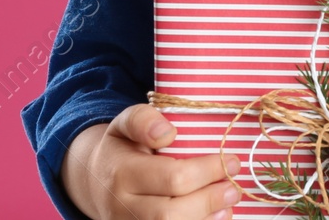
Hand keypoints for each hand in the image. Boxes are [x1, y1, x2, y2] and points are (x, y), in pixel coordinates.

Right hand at [61, 103, 242, 219]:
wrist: (94, 181)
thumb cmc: (121, 149)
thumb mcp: (125, 123)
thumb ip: (142, 119)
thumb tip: (168, 133)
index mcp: (122, 173)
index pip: (171, 177)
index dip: (207, 171)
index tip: (232, 160)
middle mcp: (121, 206)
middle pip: (170, 213)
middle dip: (209, 200)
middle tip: (234, 187)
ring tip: (229, 204)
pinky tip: (215, 218)